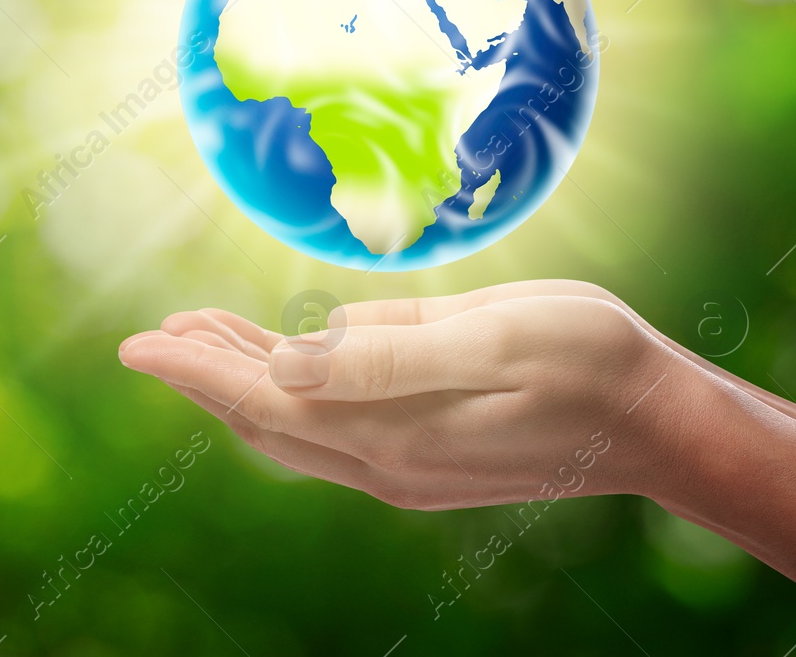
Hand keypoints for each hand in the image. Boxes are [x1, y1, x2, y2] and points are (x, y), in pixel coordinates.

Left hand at [118, 283, 699, 510]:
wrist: (656, 422)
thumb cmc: (588, 360)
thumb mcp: (493, 336)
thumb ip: (388, 353)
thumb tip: (287, 361)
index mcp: (393, 431)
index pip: (265, 401)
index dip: (196, 370)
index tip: (139, 343)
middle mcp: (386, 460)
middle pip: (265, 417)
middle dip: (204, 373)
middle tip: (149, 336)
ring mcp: (404, 463)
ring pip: (295, 420)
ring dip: (240, 376)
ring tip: (194, 332)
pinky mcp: (424, 450)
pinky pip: (333, 419)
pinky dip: (289, 385)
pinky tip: (279, 353)